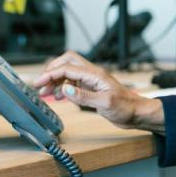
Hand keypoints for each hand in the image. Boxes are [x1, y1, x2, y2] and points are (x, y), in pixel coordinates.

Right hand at [32, 50, 164, 133]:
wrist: (136, 114)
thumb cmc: (126, 107)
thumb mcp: (105, 103)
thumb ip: (84, 96)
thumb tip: (65, 90)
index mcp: (95, 74)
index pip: (67, 68)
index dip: (51, 74)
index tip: (39, 83)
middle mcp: (92, 75)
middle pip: (67, 62)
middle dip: (52, 71)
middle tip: (41, 84)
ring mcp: (92, 81)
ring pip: (69, 73)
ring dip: (56, 81)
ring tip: (45, 93)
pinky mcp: (92, 89)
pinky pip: (73, 83)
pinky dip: (63, 88)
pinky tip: (58, 97)